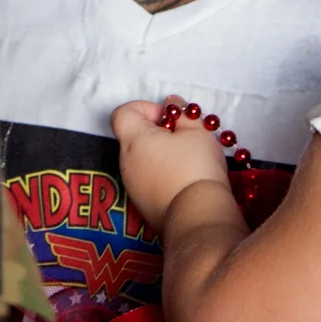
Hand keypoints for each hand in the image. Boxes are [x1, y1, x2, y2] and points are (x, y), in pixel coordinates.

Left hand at [112, 100, 231, 227]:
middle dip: (158, 131)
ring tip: (189, 160)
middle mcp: (126, 162)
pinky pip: (148, 180)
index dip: (144, 108)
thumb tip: (172, 105)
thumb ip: (182, 113)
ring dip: (161, 154)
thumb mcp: (197, 132)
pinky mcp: (142, 205)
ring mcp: (132, 186)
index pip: (123, 112)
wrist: (197, 217)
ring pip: (142, 159)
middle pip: (134, 136)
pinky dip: (162, 174)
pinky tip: (185, 180)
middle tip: (184, 137)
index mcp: (134, 140)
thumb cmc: (196, 169)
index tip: (169, 117)